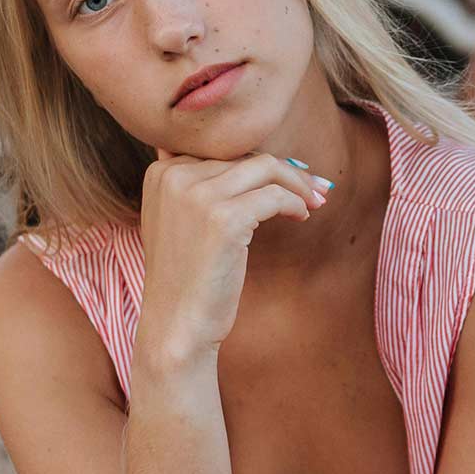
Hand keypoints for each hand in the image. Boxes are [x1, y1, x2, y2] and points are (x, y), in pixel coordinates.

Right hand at [136, 146, 331, 365]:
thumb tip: (249, 157)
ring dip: (297, 182)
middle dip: (284, 169)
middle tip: (314, 185)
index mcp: (160, 172)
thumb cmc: (185, 277)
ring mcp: (196, 196)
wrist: (176, 325)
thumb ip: (194, 184)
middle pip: (244, 154)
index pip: (221, 148)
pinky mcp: (223, 219)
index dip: (257, 160)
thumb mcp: (175, 219)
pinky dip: (295, 202)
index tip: (288, 173)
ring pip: (265, 167)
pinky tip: (302, 216)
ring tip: (314, 199)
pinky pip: (274, 195)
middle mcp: (173, 176)